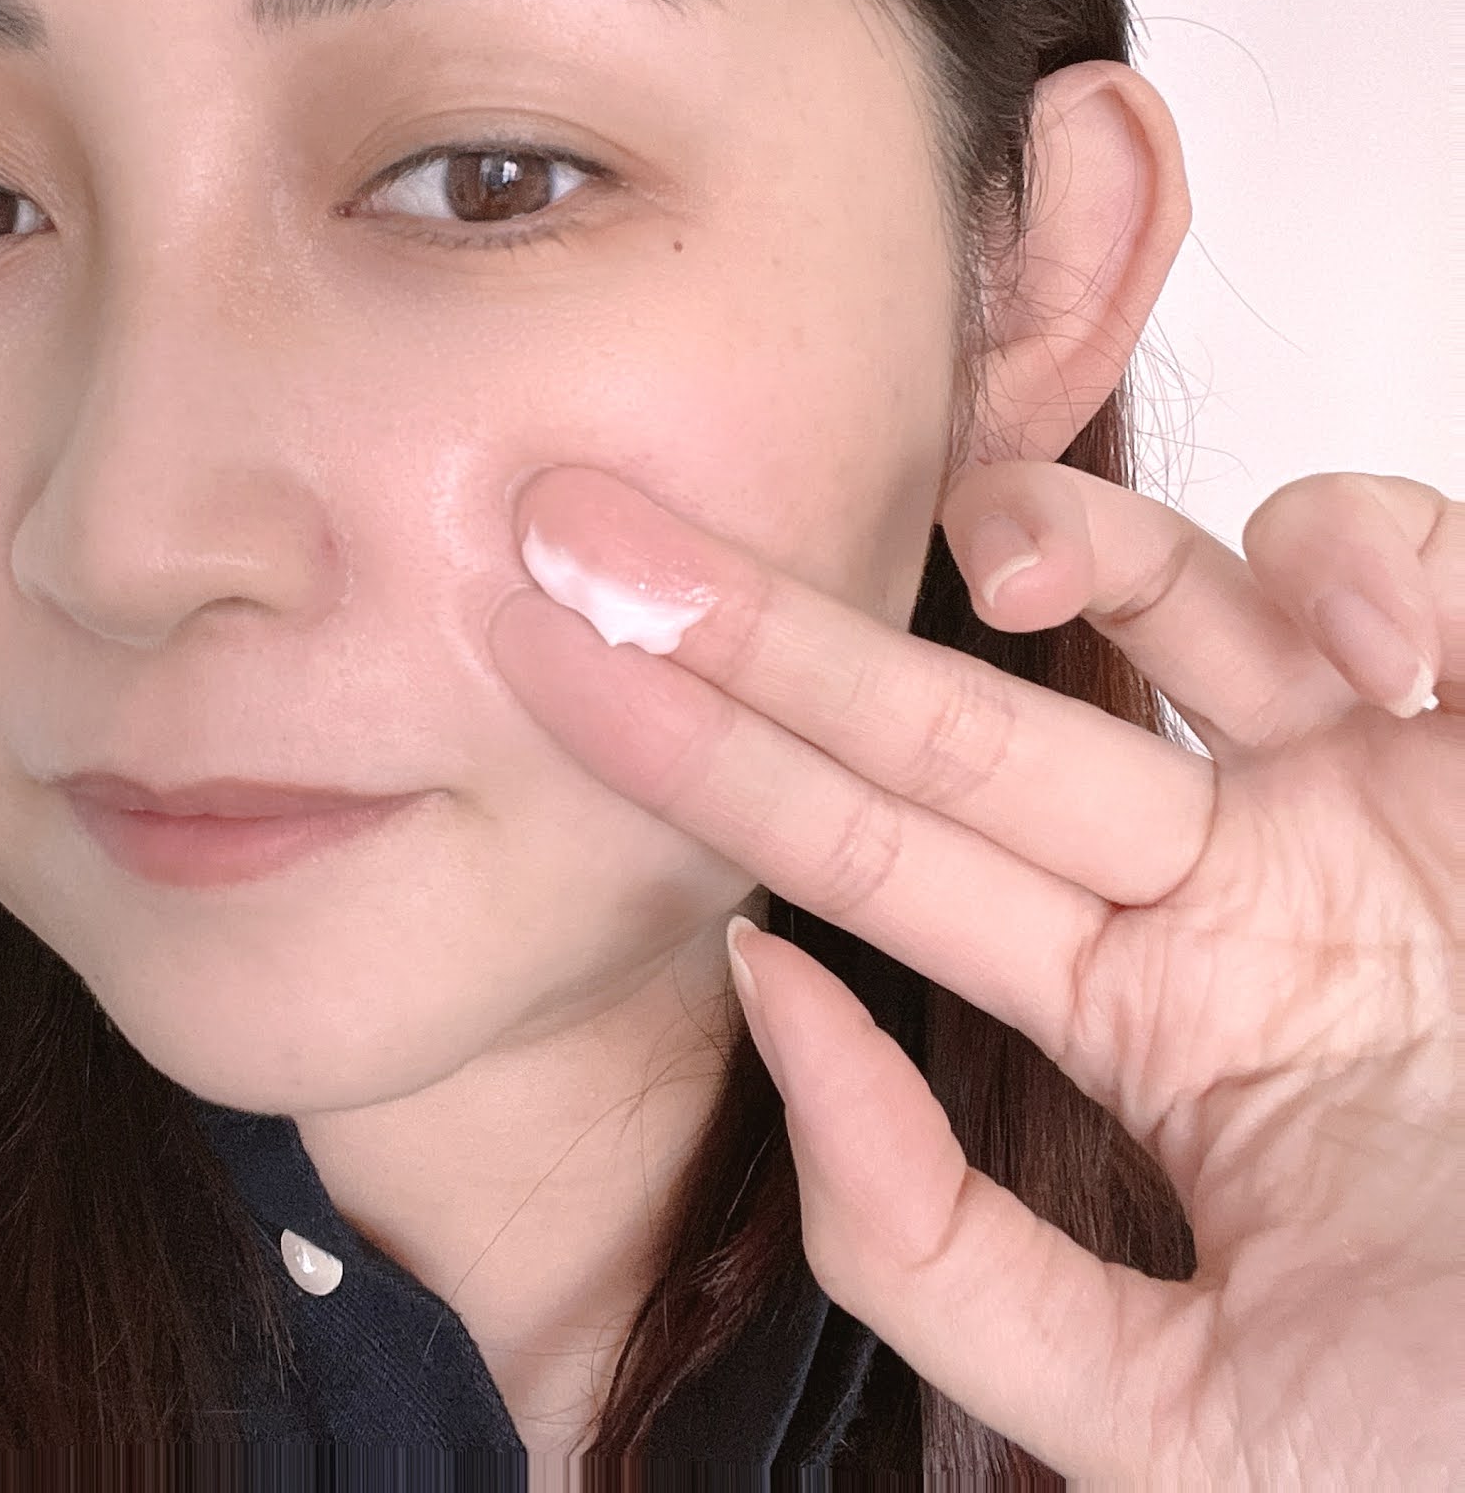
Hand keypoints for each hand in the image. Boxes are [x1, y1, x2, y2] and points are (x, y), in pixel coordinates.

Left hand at [485, 462, 1459, 1483]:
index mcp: (1160, 1022)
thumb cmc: (1464, 1457)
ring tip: (997, 548)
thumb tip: (767, 996)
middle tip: (590, 523)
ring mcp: (1398, 803)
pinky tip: (1356, 637)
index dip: (708, 759)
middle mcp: (1252, 887)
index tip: (549, 659)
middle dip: (776, 620)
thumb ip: (933, 1241)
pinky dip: (1378, 560)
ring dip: (1070, 537)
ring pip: (1188, 595)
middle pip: (964, 723)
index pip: (872, 861)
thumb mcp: (1166, 1419)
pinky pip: (1437, 583)